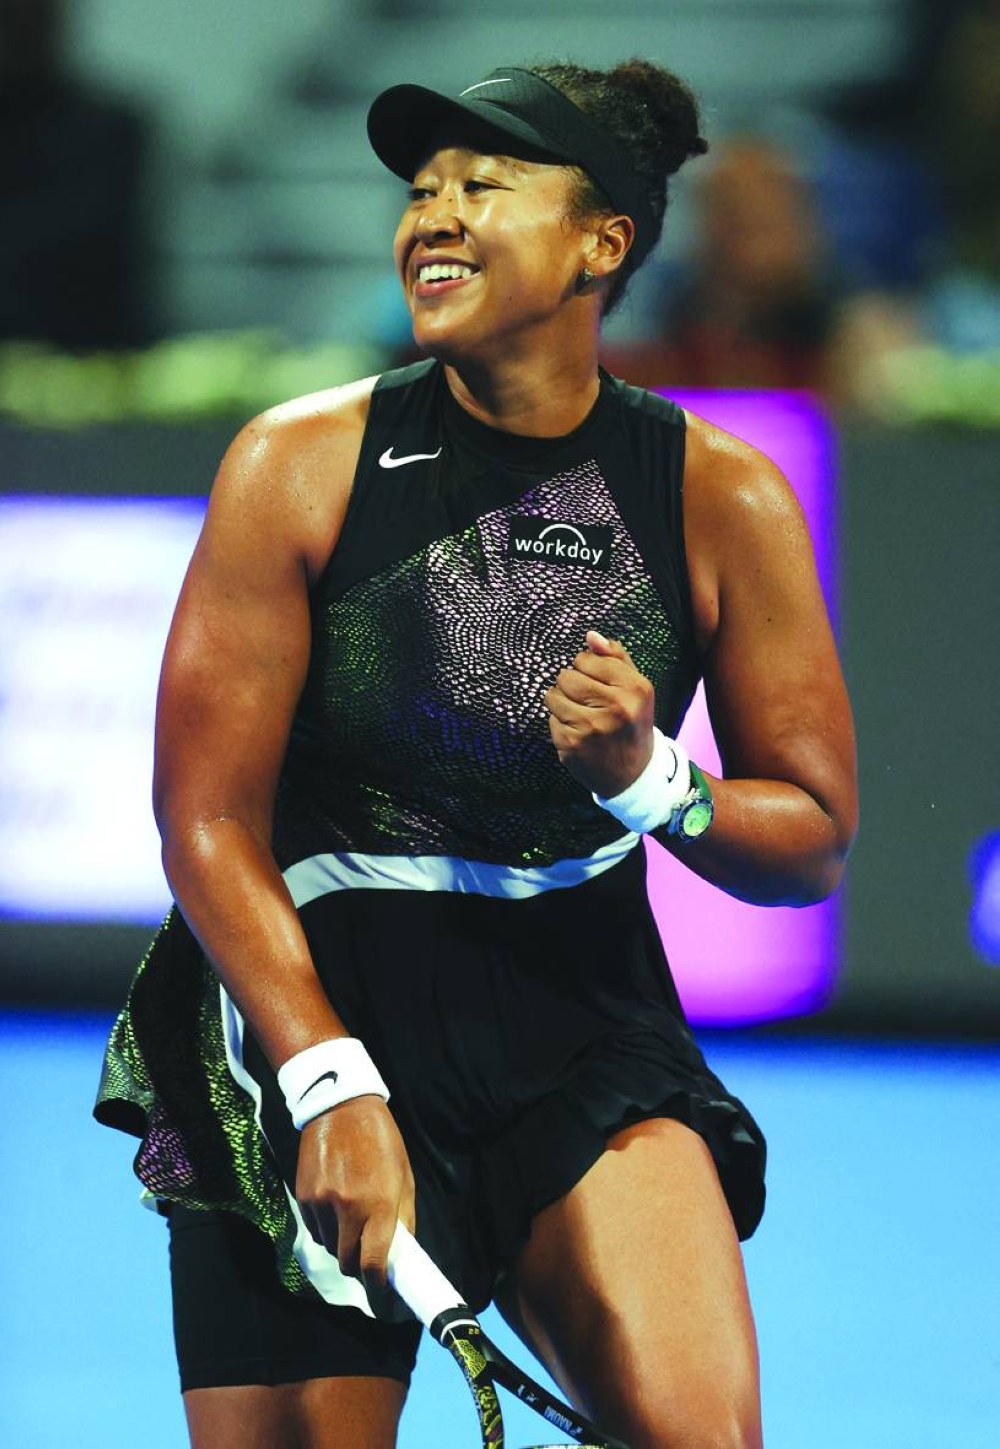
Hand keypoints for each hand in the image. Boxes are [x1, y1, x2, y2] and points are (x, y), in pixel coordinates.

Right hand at [295, 1095, 415, 1307]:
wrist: (340, 1107)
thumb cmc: (381, 1141)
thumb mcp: (403, 1178)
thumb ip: (401, 1219)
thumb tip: (399, 1256)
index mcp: (379, 1204)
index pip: (374, 1265)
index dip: (379, 1292)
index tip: (385, 1305)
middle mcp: (348, 1209)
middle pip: (349, 1263)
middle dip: (360, 1268)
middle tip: (370, 1261)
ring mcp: (322, 1204)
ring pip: (331, 1248)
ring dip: (344, 1247)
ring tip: (354, 1222)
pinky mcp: (304, 1197)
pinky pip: (316, 1230)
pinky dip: (327, 1230)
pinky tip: (336, 1209)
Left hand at [544, 630, 655, 796]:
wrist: (633, 774)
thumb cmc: (632, 723)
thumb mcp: (635, 689)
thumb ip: (615, 658)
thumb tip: (590, 636)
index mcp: (635, 689)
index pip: (587, 659)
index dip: (586, 667)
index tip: (597, 681)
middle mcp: (616, 708)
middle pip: (566, 676)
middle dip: (571, 684)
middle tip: (586, 699)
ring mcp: (592, 728)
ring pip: (552, 696)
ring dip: (561, 702)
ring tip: (580, 713)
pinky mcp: (571, 745)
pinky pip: (550, 719)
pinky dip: (560, 723)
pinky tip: (578, 731)